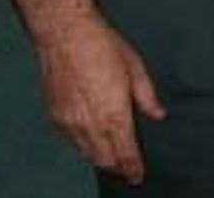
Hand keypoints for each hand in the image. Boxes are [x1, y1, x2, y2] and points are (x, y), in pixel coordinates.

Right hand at [39, 11, 164, 184]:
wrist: (66, 36)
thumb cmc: (102, 46)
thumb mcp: (135, 68)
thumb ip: (147, 97)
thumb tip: (158, 114)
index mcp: (114, 111)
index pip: (125, 150)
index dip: (133, 167)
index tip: (138, 176)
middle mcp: (90, 121)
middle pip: (105, 158)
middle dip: (118, 168)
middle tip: (128, 172)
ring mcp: (70, 121)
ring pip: (87, 153)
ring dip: (101, 160)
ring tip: (113, 162)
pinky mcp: (56, 117)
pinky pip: (71, 142)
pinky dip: (84, 147)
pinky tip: (92, 144)